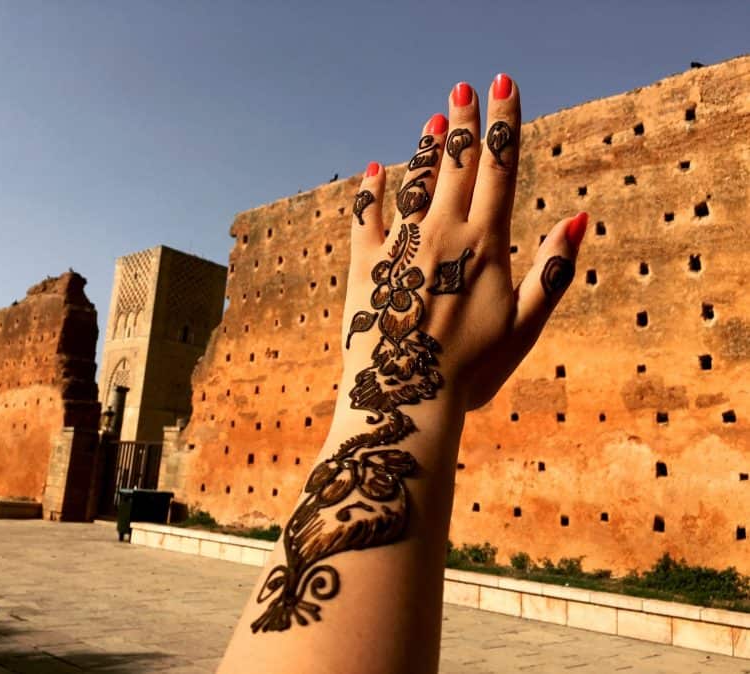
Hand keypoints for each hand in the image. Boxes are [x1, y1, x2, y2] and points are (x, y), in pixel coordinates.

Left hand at [343, 74, 586, 413]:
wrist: (406, 396)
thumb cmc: (473, 369)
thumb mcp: (526, 325)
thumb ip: (553, 271)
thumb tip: (578, 219)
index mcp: (485, 244)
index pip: (499, 169)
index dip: (503, 123)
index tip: (503, 85)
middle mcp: (442, 234)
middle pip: (456, 165)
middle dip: (463, 122)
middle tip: (464, 88)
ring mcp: (400, 246)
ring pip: (414, 183)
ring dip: (425, 149)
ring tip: (433, 119)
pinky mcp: (364, 265)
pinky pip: (365, 216)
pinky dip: (370, 191)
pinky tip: (373, 170)